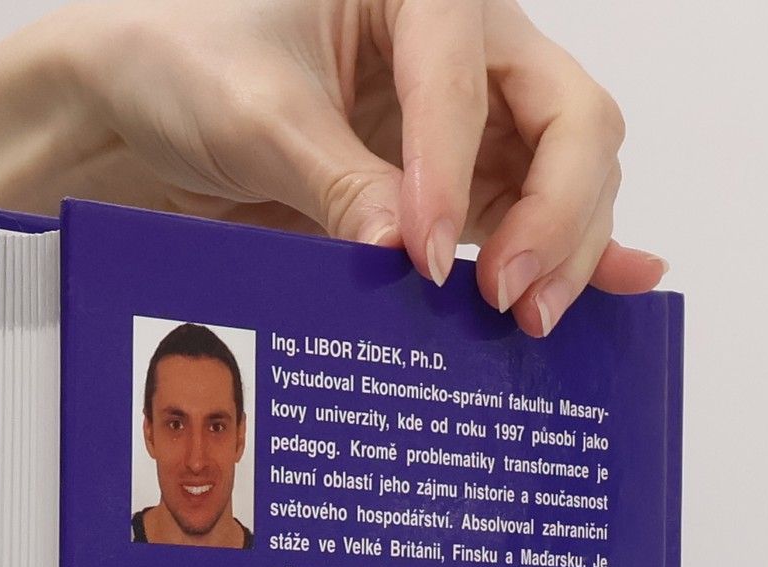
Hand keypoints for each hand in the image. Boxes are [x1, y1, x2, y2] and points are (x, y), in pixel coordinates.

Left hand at [26, 0, 666, 334]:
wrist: (145, 105)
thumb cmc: (188, 65)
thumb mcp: (255, 117)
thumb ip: (336, 180)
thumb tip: (402, 251)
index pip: (466, 77)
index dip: (454, 170)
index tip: (421, 252)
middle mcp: (466, 44)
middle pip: (568, 119)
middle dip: (557, 210)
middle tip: (509, 295)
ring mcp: (474, 118)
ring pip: (569, 174)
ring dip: (565, 247)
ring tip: (525, 320)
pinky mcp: (463, 183)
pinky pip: (534, 216)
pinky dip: (570, 254)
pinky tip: (622, 285)